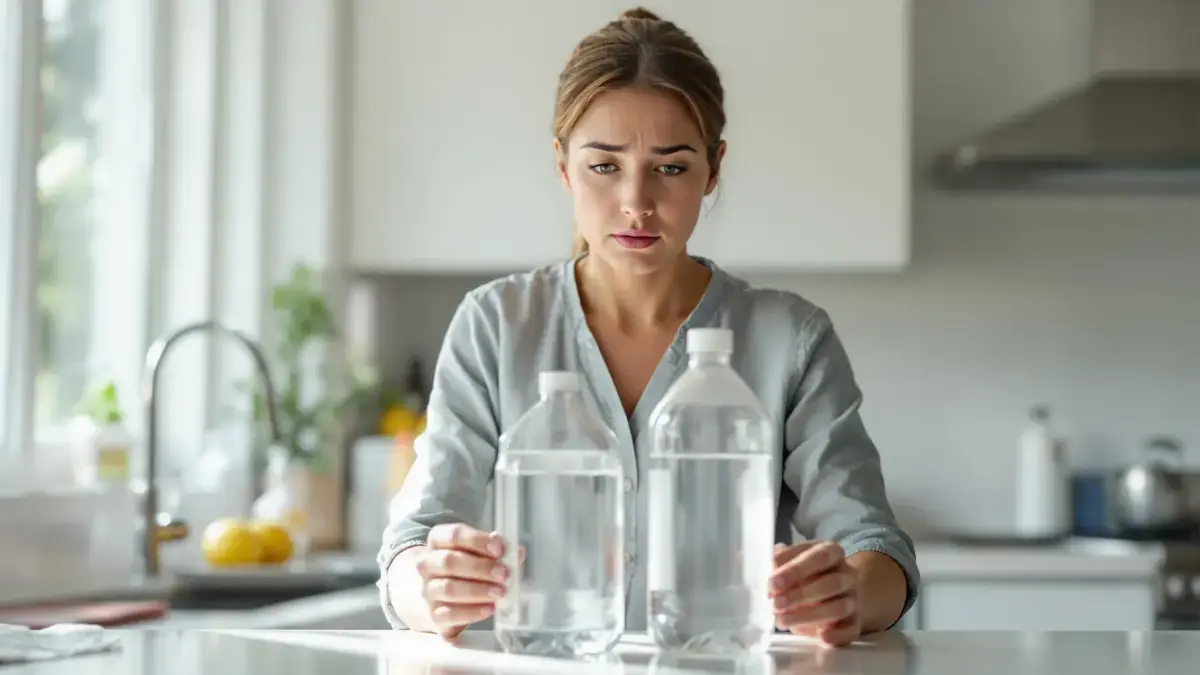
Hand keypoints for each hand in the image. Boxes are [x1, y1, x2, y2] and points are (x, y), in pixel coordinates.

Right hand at [413, 523, 508, 638]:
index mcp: (438, 540)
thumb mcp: (480, 553)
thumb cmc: (466, 568)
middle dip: (480, 567)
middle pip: (449, 561)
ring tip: (500, 592)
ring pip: (448, 588)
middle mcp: (428, 563)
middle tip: (504, 574)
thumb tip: (515, 552)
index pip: (454, 534)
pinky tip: (489, 608)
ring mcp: (428, 589)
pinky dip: (471, 612)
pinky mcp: (433, 613)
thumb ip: (497, 551)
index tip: (499, 549)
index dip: (478, 540)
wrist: (443, 597)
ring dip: (478, 590)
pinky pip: (449, 614)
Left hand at [769, 541, 861, 646]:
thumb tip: (765, 567)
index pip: (820, 556)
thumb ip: (779, 562)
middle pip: (832, 583)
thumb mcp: (793, 560)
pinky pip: (851, 630)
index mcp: (832, 552)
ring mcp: (854, 599)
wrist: (833, 590)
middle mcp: (847, 574)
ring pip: (839, 607)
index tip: (772, 583)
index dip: (796, 570)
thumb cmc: (806, 572)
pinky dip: (837, 635)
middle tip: (775, 604)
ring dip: (809, 616)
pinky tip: (821, 637)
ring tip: (782, 621)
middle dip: (801, 594)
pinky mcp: (855, 622)